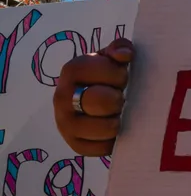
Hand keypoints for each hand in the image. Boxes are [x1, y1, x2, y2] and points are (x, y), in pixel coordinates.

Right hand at [52, 39, 132, 155]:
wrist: (94, 102)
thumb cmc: (108, 75)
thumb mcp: (113, 57)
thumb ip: (120, 48)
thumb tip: (123, 55)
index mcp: (72, 70)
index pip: (104, 71)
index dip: (119, 74)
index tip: (121, 77)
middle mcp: (62, 97)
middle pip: (103, 101)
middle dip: (118, 99)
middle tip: (119, 98)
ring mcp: (65, 123)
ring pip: (107, 127)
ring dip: (118, 120)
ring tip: (116, 114)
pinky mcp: (74, 146)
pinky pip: (104, 148)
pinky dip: (114, 140)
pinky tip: (113, 130)